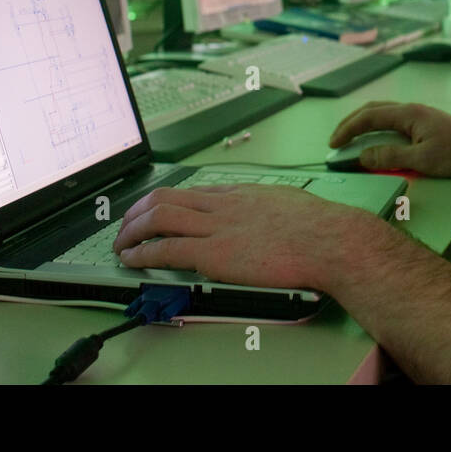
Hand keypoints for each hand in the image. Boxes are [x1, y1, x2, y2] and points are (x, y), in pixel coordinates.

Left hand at [111, 183, 375, 289]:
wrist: (329, 240)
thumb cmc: (319, 227)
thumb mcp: (287, 202)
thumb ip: (267, 206)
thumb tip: (265, 214)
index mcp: (241, 194)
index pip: (191, 192)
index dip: (164, 201)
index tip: (153, 211)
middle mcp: (223, 205)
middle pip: (166, 197)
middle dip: (138, 211)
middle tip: (126, 226)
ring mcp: (217, 227)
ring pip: (160, 217)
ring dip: (133, 231)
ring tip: (121, 244)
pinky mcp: (215, 254)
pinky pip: (168, 249)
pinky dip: (143, 254)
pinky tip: (133, 260)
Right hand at [328, 101, 450, 176]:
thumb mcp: (421, 160)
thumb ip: (389, 157)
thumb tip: (362, 156)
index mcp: (408, 114)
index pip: (369, 117)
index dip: (348, 130)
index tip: (333, 144)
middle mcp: (411, 109)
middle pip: (373, 110)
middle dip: (351, 123)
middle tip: (336, 140)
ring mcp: (419, 114)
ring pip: (383, 113)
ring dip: (364, 123)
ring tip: (351, 138)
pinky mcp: (425, 122)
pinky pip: (393, 120)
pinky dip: (377, 127)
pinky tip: (377, 138)